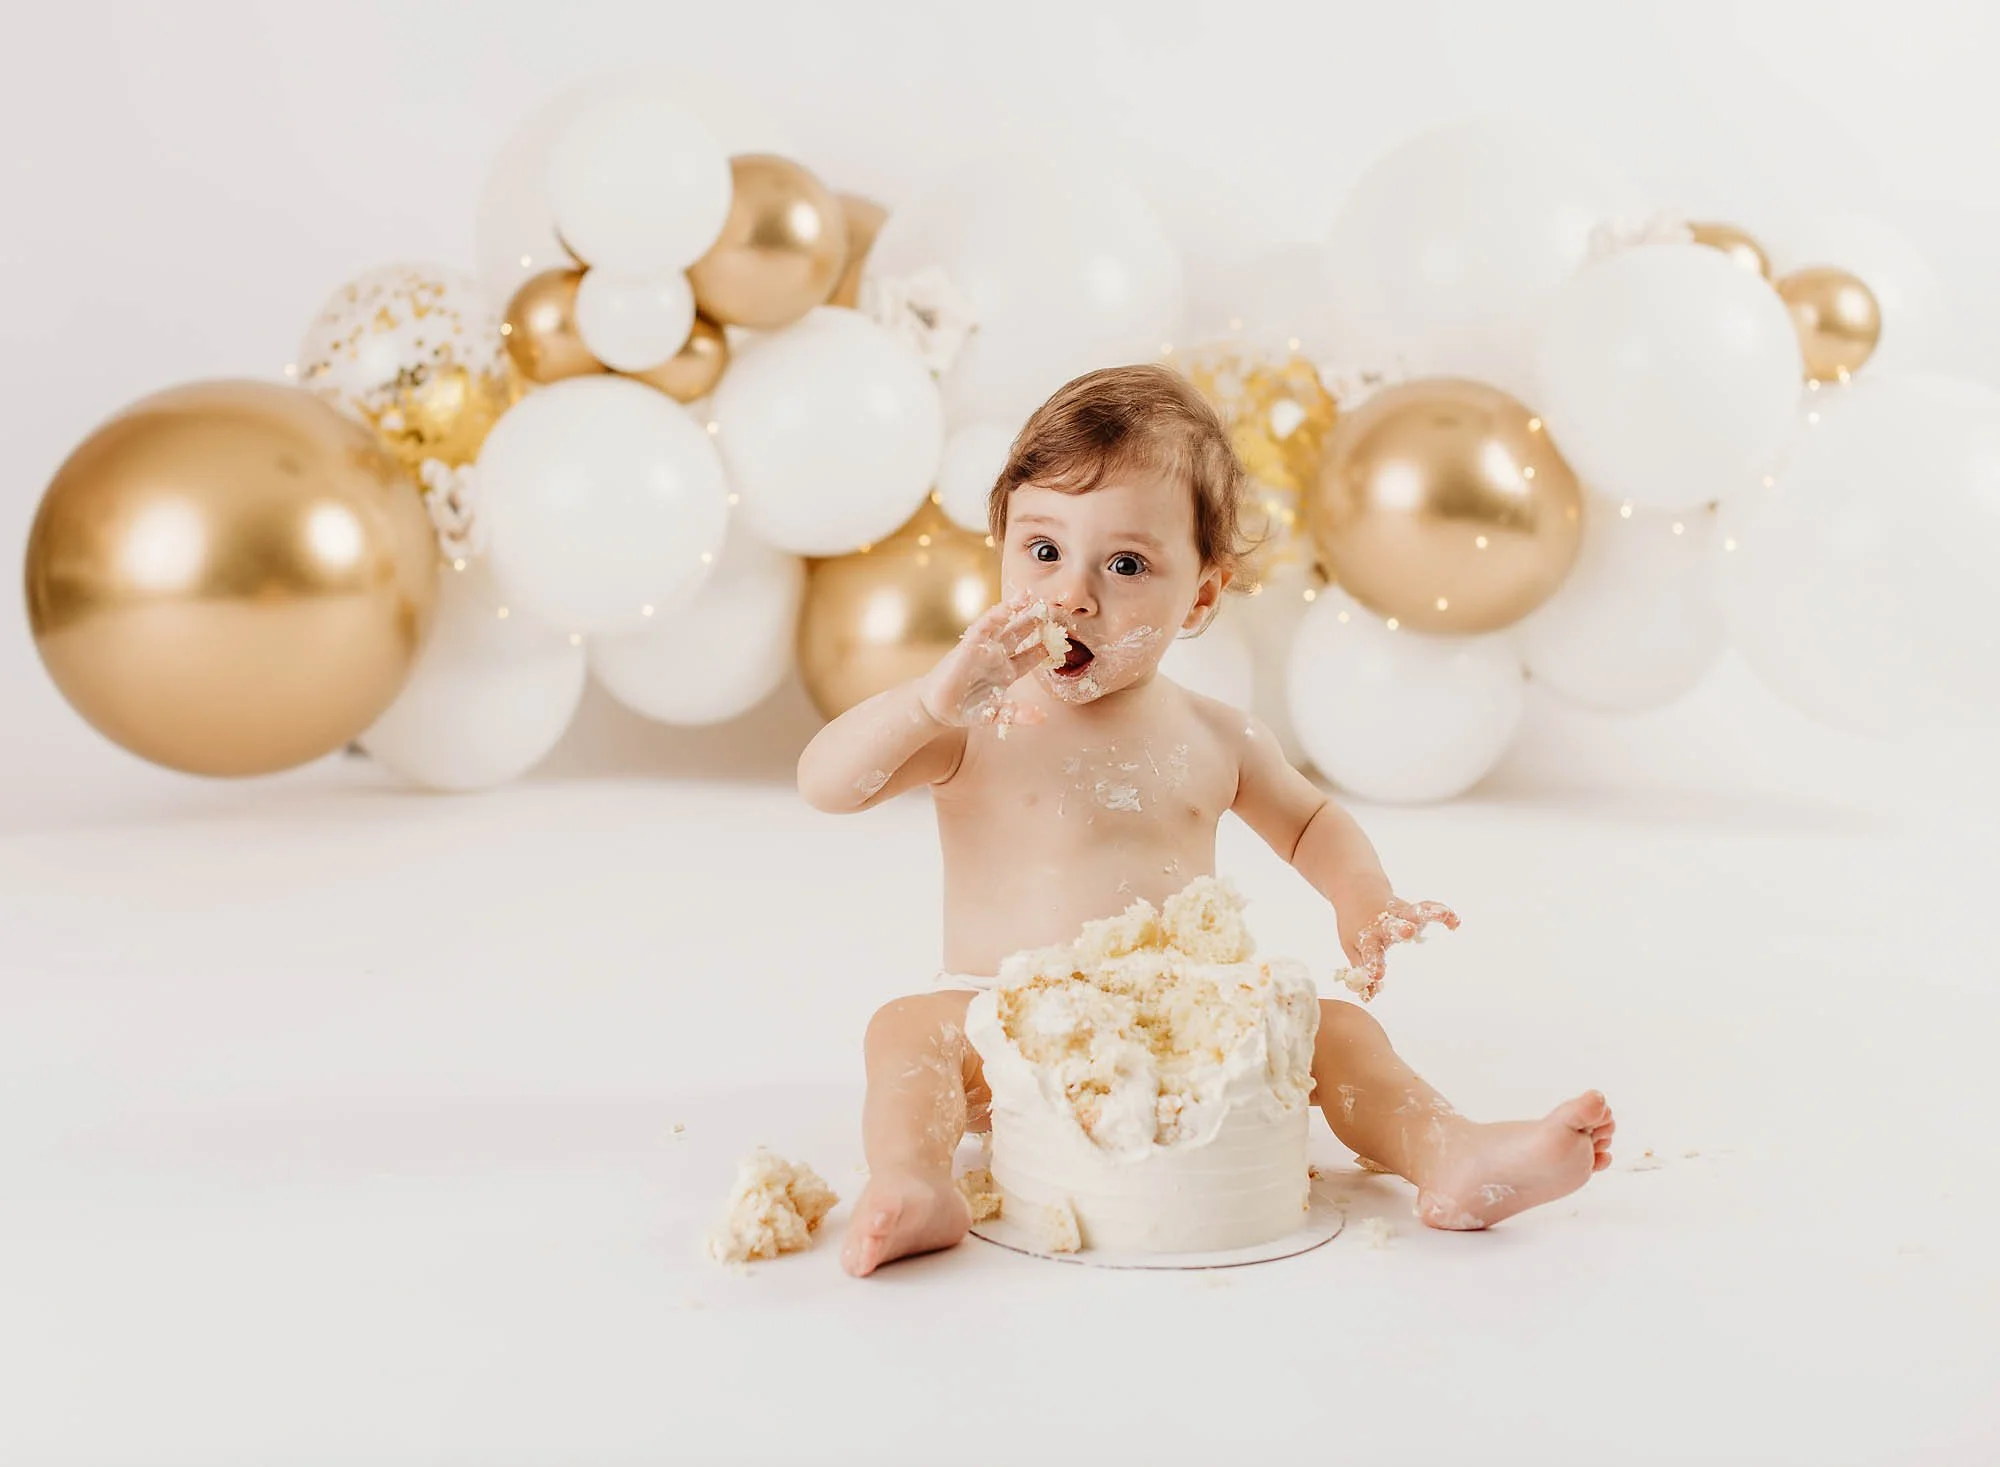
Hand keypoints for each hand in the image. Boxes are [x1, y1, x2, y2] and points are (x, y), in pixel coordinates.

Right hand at [918, 593, 1056, 729]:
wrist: (938, 709)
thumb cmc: (966, 709)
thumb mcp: (998, 714)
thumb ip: (1019, 714)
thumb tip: (1042, 717)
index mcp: (1008, 671)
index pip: (1032, 655)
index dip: (1046, 646)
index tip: (1063, 638)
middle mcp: (999, 656)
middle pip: (1021, 633)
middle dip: (1036, 620)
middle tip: (1051, 606)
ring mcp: (984, 648)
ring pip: (1004, 624)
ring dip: (1016, 610)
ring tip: (1031, 596)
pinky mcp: (969, 645)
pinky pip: (984, 627)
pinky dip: (996, 616)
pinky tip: (1008, 607)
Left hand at [1336, 897, 1458, 1001]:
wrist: (1356, 892)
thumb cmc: (1355, 926)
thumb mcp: (1351, 947)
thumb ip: (1362, 970)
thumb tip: (1369, 996)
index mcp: (1367, 937)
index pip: (1371, 953)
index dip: (1373, 964)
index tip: (1377, 975)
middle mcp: (1383, 924)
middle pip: (1393, 926)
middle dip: (1401, 929)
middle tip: (1408, 931)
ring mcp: (1397, 914)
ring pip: (1414, 912)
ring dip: (1427, 913)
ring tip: (1443, 915)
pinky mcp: (1409, 907)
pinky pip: (1427, 908)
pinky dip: (1440, 912)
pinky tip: (1455, 922)